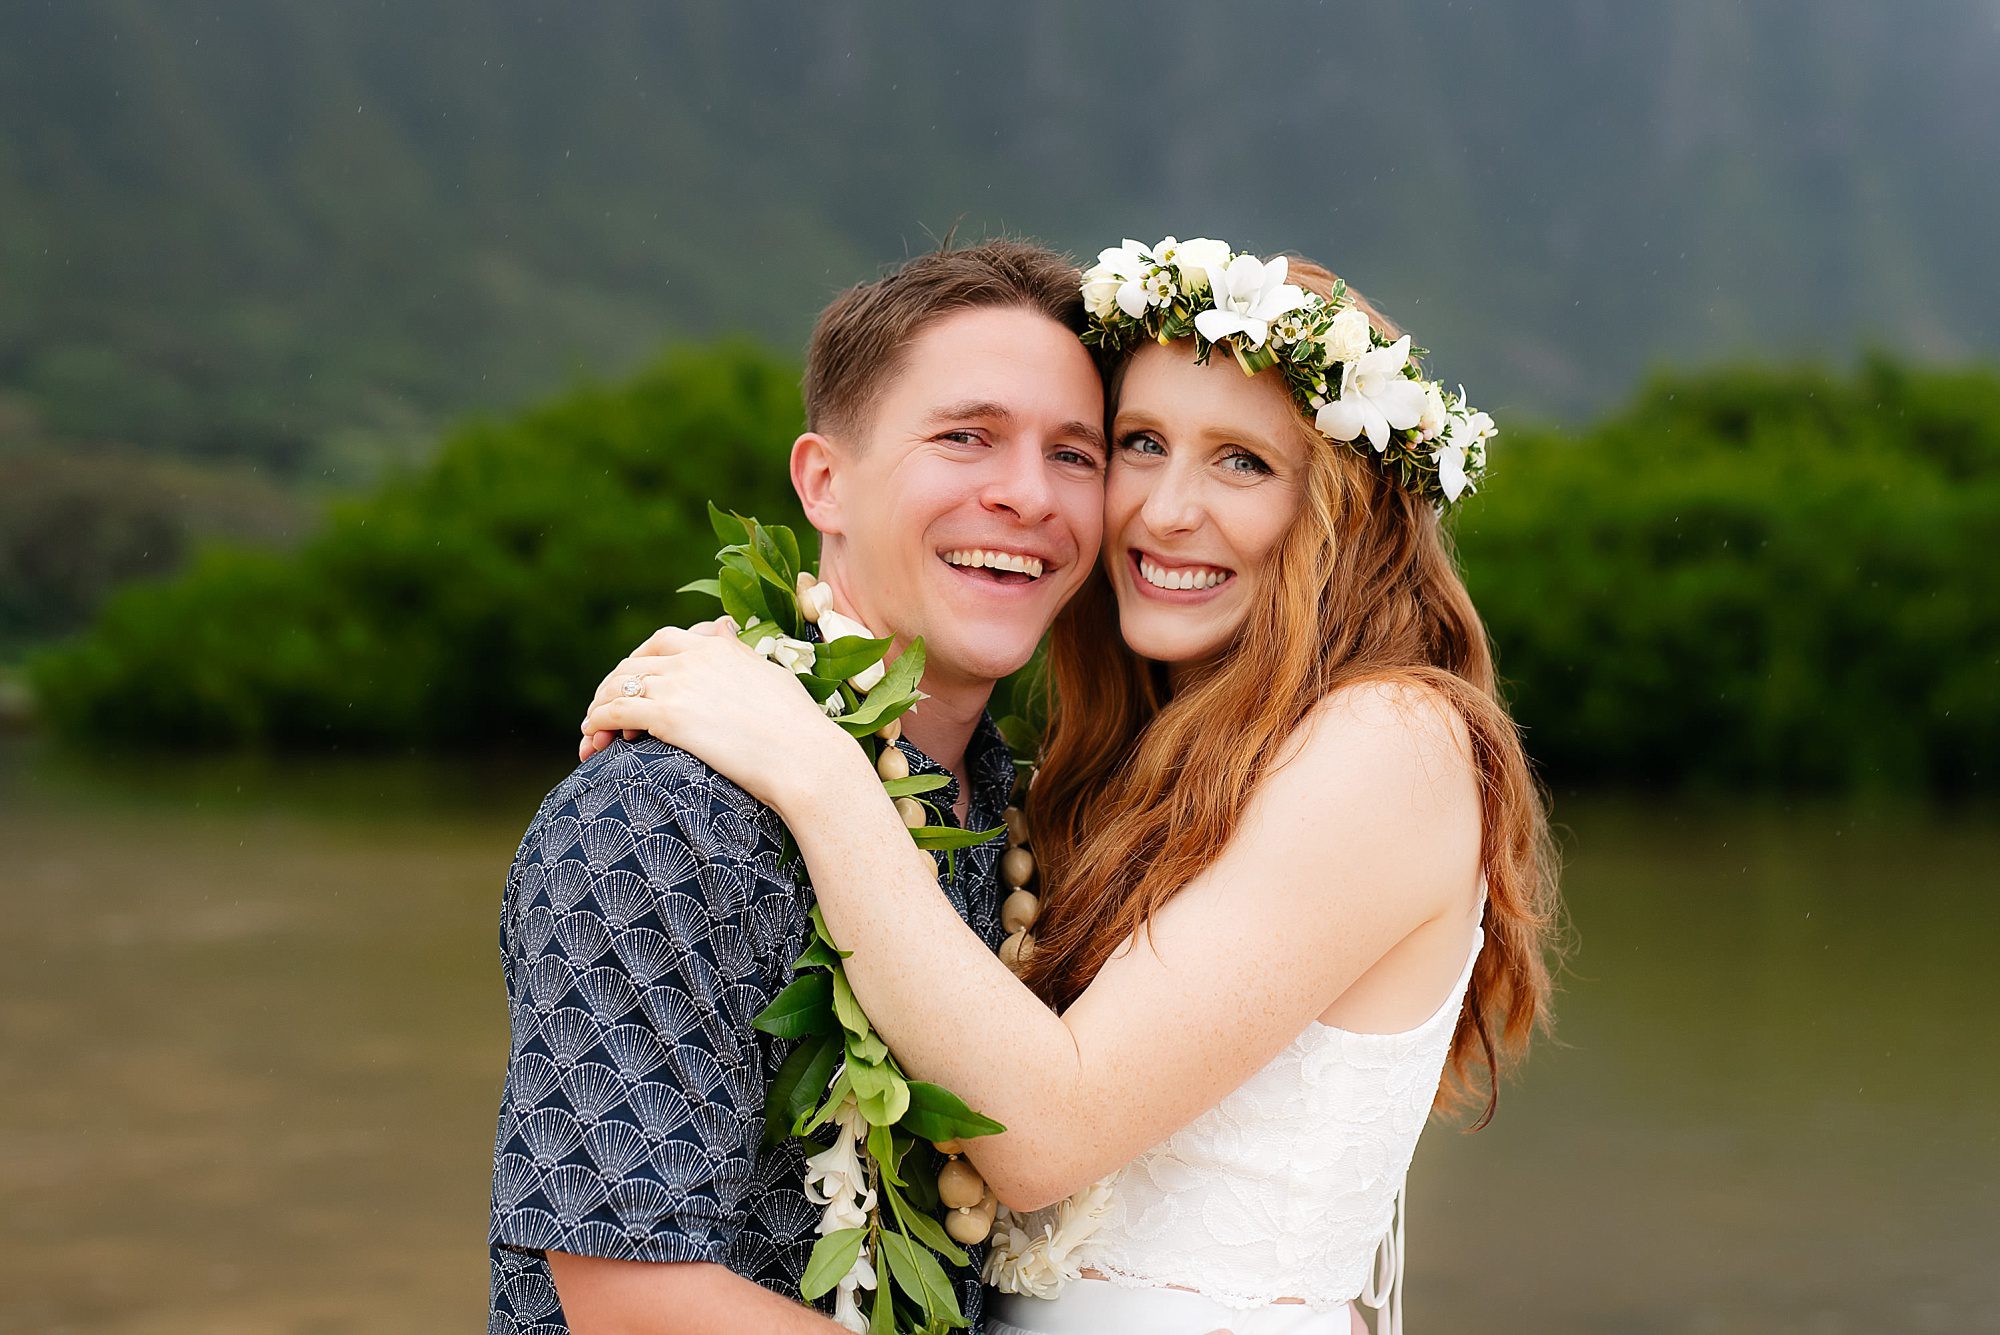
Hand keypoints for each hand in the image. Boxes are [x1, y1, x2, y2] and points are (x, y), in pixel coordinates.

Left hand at [578, 621, 861, 811]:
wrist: (804, 757)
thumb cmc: (798, 726)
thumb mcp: (770, 674)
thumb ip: (740, 653)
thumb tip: (726, 632)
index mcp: (717, 646)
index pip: (663, 641)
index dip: (642, 663)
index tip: (637, 684)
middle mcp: (693, 658)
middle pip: (633, 664)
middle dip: (615, 686)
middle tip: (607, 711)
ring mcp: (678, 684)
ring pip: (618, 685)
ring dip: (600, 706)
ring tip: (594, 731)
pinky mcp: (667, 716)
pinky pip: (615, 711)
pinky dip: (597, 722)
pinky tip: (592, 739)